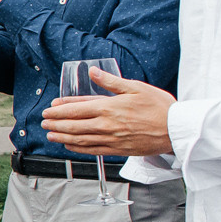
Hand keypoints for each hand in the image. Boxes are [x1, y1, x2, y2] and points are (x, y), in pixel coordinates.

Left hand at [42, 70, 176, 156]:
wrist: (176, 129)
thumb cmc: (159, 107)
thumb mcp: (135, 87)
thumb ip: (110, 81)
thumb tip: (93, 71)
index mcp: (108, 107)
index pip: (75, 109)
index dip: (58, 111)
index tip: (48, 111)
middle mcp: (106, 124)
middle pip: (73, 125)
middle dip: (55, 124)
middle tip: (44, 123)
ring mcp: (111, 139)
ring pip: (79, 139)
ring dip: (62, 137)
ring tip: (50, 135)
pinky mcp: (118, 149)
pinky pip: (92, 150)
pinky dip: (77, 149)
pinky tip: (70, 146)